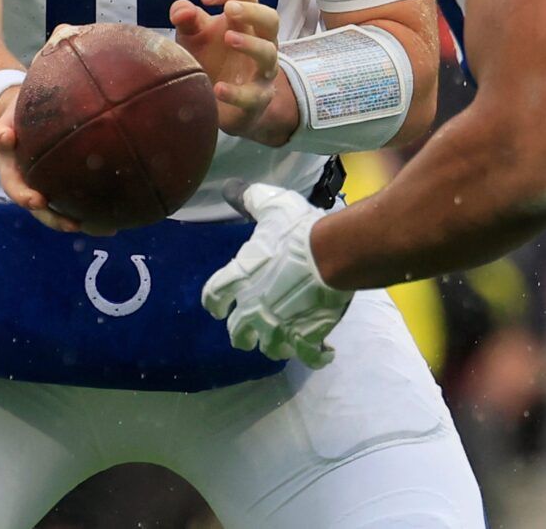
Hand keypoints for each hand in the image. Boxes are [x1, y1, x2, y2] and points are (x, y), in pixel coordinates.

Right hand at [0, 77, 86, 233]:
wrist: (28, 116)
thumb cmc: (18, 117)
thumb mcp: (7, 119)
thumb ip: (2, 128)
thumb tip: (4, 136)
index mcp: (12, 171)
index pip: (14, 187)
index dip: (24, 196)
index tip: (38, 201)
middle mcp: (29, 185)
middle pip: (39, 208)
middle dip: (54, 218)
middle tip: (71, 225)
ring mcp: (46, 188)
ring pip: (59, 212)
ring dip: (77, 222)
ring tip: (101, 229)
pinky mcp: (64, 188)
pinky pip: (76, 204)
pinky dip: (92, 215)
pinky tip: (113, 224)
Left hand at [169, 0, 293, 144]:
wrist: (215, 102)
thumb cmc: (208, 59)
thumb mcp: (193, 36)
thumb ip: (186, 20)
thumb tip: (182, 9)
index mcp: (245, 22)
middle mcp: (260, 42)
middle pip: (270, 19)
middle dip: (252, 11)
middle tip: (229, 9)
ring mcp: (262, 71)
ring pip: (268, 53)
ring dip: (251, 44)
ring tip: (229, 39)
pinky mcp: (257, 99)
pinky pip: (253, 96)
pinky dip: (236, 92)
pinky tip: (217, 88)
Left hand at [202, 182, 351, 367]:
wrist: (332, 254)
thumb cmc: (298, 229)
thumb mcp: (271, 205)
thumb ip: (249, 199)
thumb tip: (230, 189)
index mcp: (240, 278)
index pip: (213, 296)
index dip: (214, 303)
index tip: (218, 308)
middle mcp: (253, 308)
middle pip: (237, 333)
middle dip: (241, 333)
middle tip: (249, 329)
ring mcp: (279, 327)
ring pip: (269, 349)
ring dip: (275, 344)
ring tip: (284, 336)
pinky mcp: (307, 337)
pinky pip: (310, 356)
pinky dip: (316, 356)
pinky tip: (323, 351)